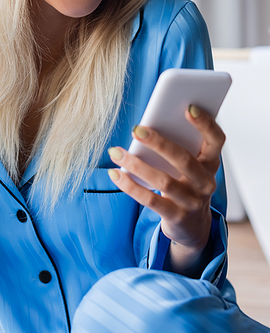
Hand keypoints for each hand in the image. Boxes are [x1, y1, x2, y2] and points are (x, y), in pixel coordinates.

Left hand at [107, 106, 224, 274]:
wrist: (192, 225)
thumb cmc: (185, 182)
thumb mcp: (189, 165)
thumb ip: (178, 145)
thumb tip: (148, 126)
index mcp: (210, 162)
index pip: (216, 140)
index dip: (206, 124)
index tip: (188, 107)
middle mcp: (206, 182)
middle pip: (185, 160)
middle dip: (160, 143)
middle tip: (136, 129)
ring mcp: (192, 202)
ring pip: (164, 182)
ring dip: (137, 165)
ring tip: (116, 152)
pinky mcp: (176, 217)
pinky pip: (151, 201)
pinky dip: (130, 186)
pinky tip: (115, 173)